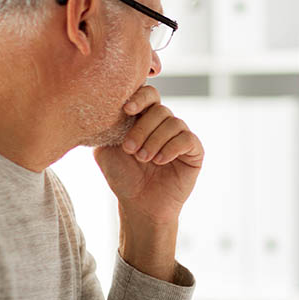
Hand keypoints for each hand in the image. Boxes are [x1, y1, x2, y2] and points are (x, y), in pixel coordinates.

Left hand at [93, 86, 203, 223]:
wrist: (140, 205)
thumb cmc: (123, 177)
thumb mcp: (106, 149)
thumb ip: (106, 127)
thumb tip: (104, 108)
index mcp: (144, 118)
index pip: (148, 94)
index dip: (139, 97)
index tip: (127, 110)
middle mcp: (164, 123)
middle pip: (159, 109)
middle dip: (142, 129)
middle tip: (129, 149)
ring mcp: (181, 135)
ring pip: (173, 123)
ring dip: (154, 141)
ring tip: (144, 159)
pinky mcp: (194, 151)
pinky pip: (187, 139)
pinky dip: (171, 148)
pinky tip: (160, 161)